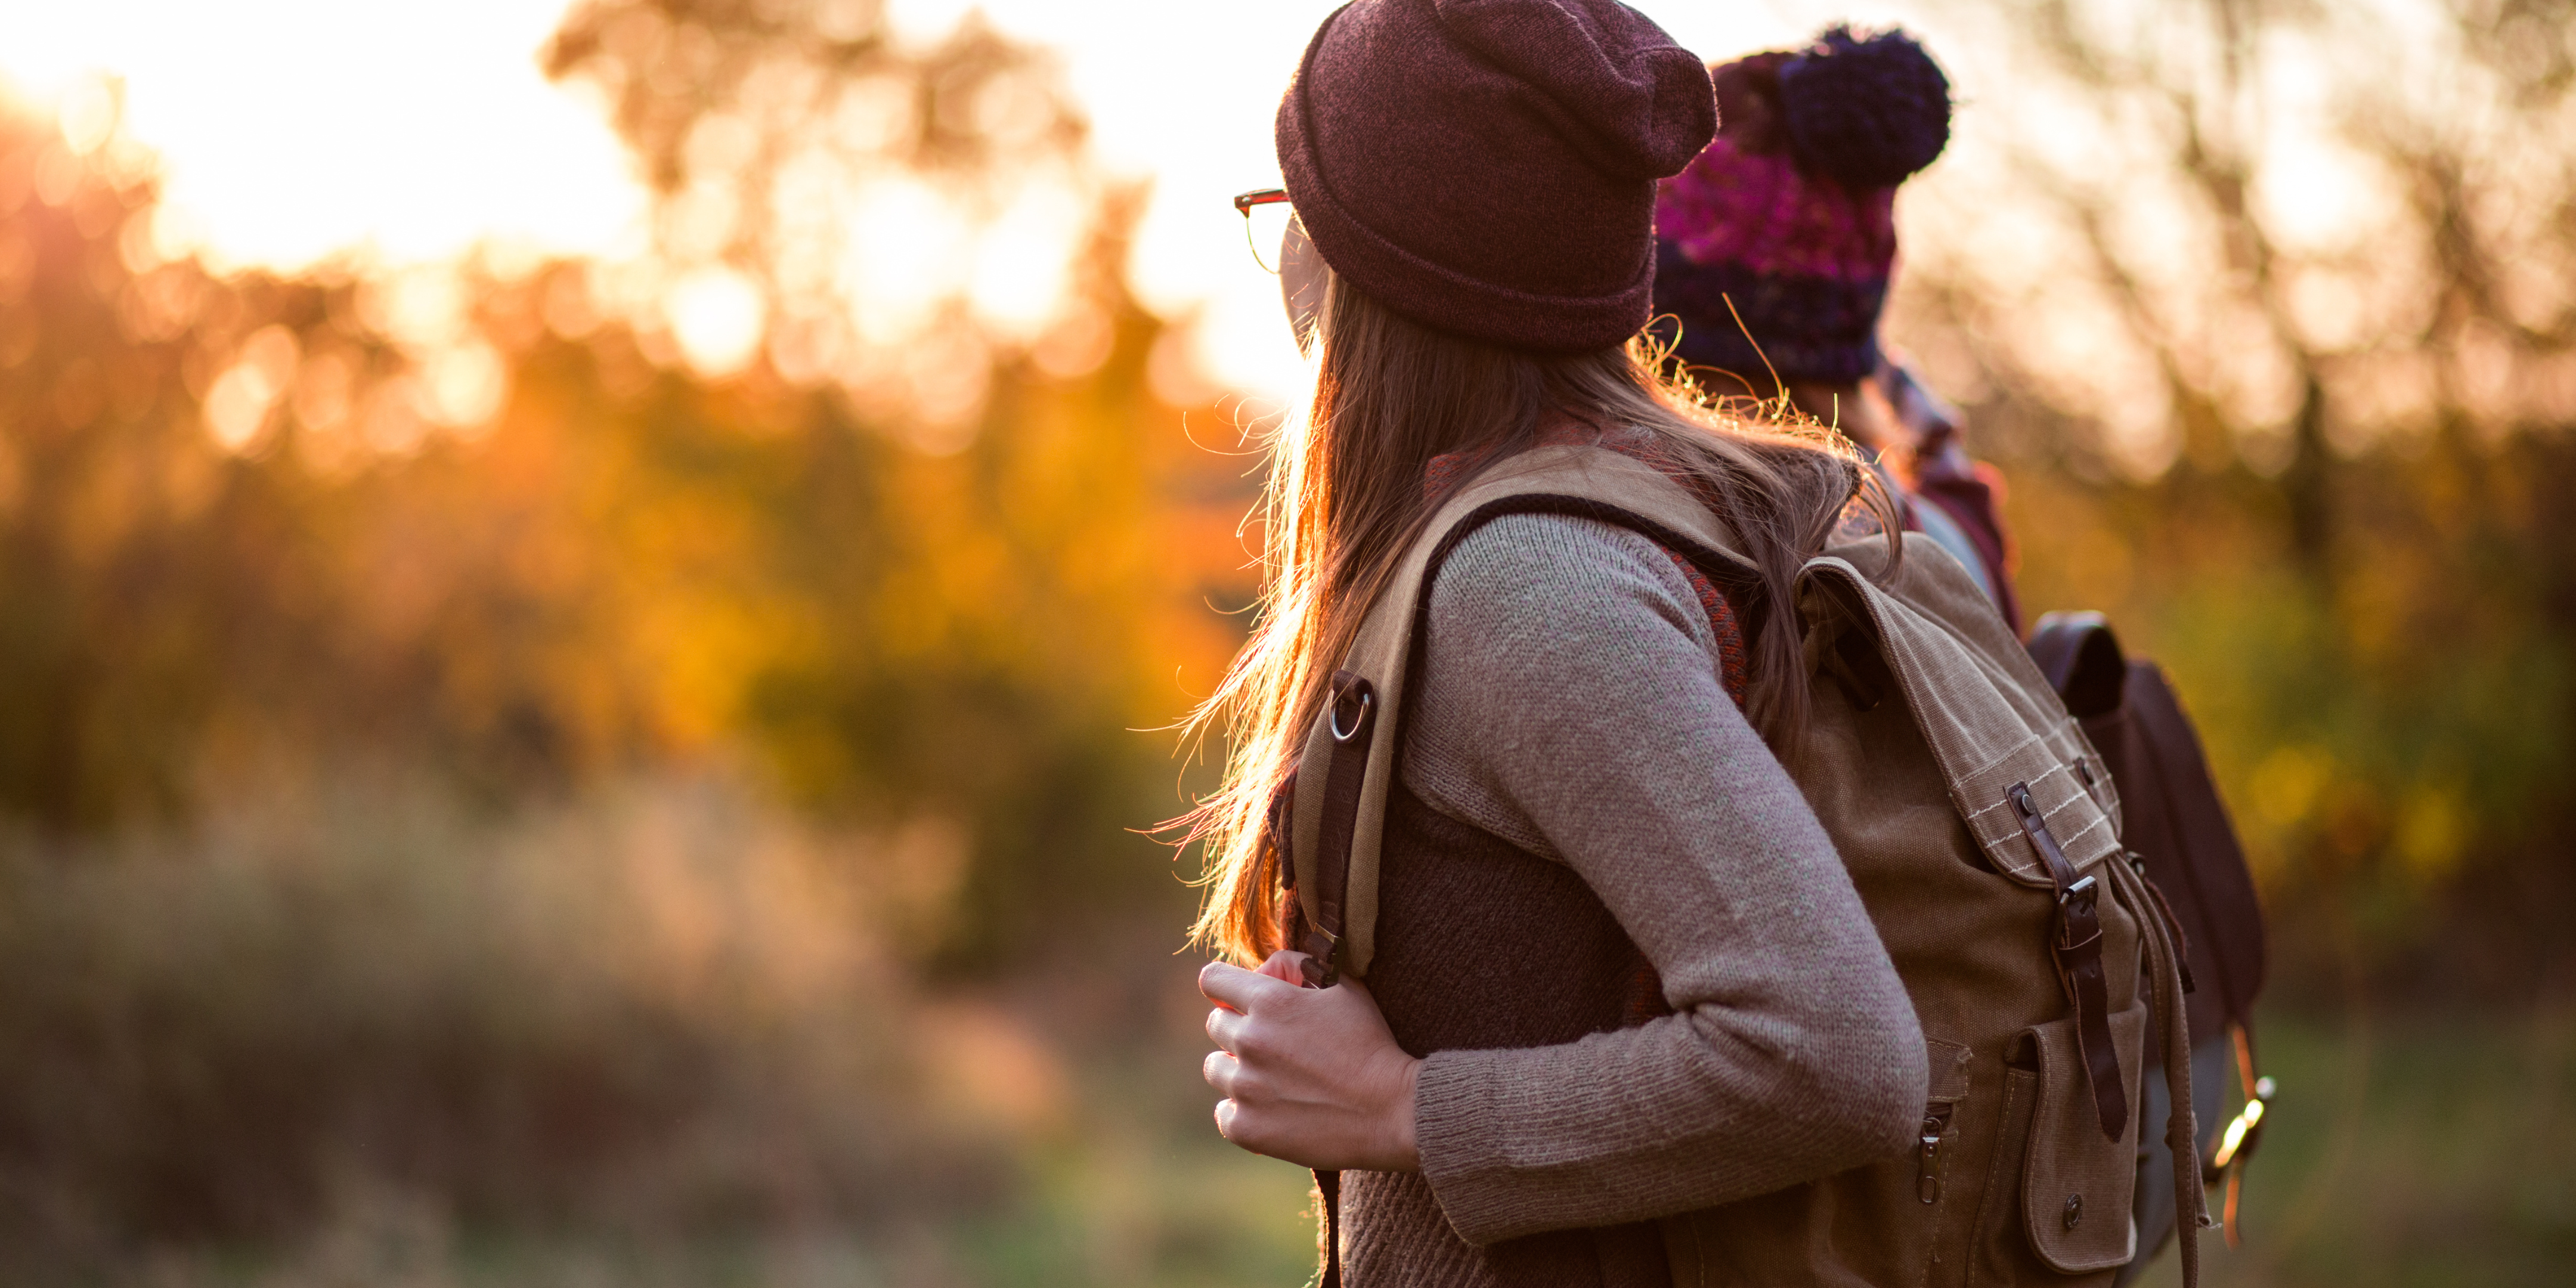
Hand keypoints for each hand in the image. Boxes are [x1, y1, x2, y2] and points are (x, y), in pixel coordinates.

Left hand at [1200, 951, 1422, 1171]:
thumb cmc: (1371, 1044)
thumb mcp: (1345, 988)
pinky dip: (1242, 1111)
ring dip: (1237, 1069)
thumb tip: (1267, 968)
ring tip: (1274, 1079)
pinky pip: (1223, 1112)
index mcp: (1269, 1001)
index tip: (1237, 1000)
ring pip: (1215, 1068)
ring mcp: (1245, 1088)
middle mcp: (1249, 1041)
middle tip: (1274, 1044)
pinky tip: (1272, 1109)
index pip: (1212, 980)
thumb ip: (1300, 966)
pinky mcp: (1246, 1128)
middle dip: (1239, 1027)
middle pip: (1215, 1024)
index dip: (1224, 987)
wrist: (1393, 1111)